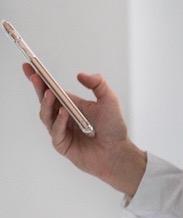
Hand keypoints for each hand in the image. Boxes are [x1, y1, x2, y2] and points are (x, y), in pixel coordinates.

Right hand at [22, 63, 143, 192]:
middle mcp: (63, 117)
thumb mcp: (109, 101)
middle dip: (38, 88)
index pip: (50, 90)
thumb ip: (98, 84)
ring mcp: (61, 131)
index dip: (39, 79)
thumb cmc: (114, 129)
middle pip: (44, 101)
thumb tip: (80, 75)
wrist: (118, 152)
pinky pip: (56, 131)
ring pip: (46, 116)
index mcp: (70, 105)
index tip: (29, 65)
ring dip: (47, 104)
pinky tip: (65, 113)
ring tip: (51, 94)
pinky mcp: (62, 145)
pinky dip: (59, 121)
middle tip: (35, 77)